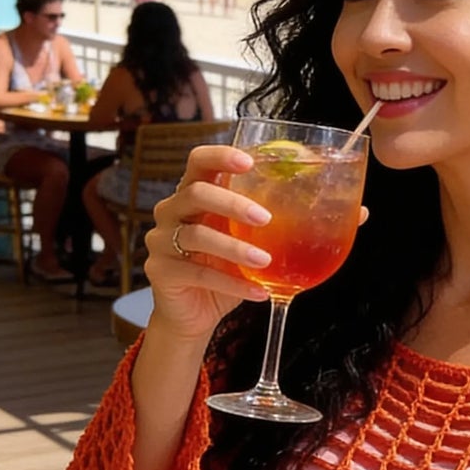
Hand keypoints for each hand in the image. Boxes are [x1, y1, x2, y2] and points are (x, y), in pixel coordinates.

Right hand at [143, 144, 277, 343]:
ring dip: (236, 248)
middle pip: (196, 193)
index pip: (198, 161)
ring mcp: (160, 242)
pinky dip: (233, 284)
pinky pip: (199, 274)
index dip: (220, 156)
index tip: (249, 162)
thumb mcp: (241, 239)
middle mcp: (170, 212)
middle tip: (265, 218)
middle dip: (233, 203)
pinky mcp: (160, 272)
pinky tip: (259, 291)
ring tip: (264, 261)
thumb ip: (257, 223)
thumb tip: (309, 207)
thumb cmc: (221, 270)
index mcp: (191, 194)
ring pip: (197, 236)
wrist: (193, 313)